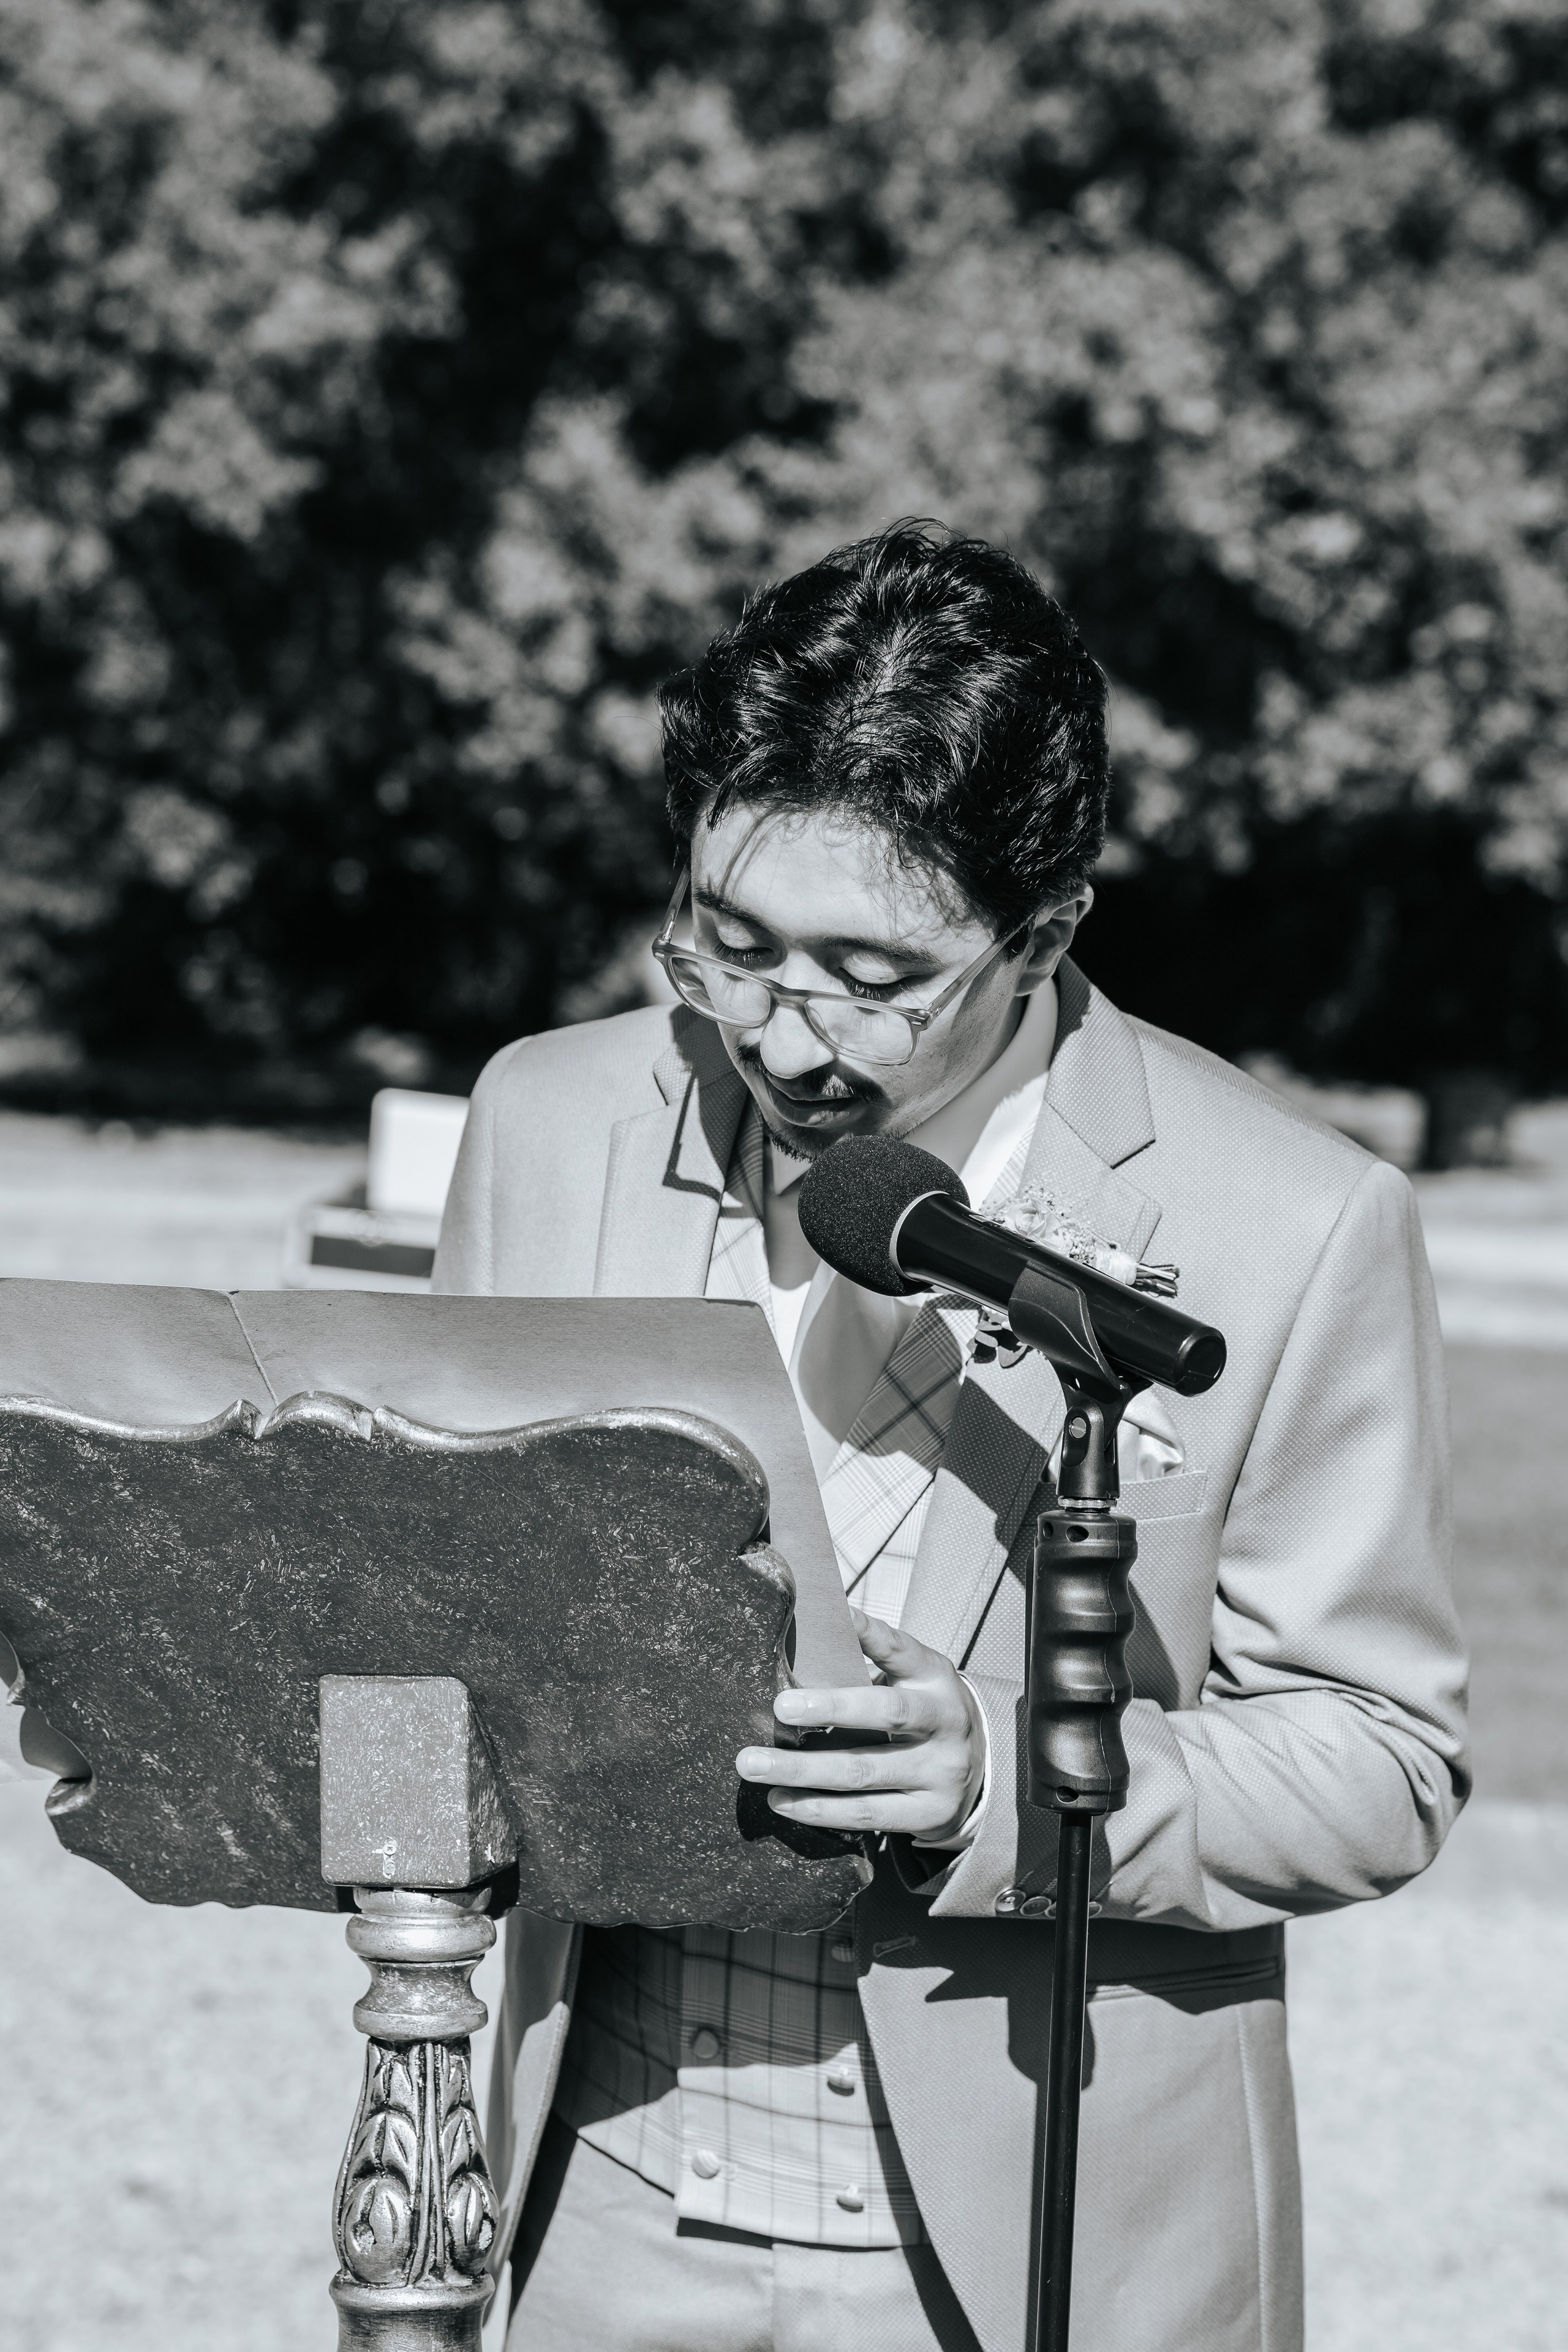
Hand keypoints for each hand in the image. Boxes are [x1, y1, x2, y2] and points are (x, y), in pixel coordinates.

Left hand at [735, 1609, 985, 1845]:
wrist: (981, 1769)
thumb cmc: (923, 1710)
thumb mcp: (911, 1677)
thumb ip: (869, 1659)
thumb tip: (807, 1630)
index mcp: (935, 1678)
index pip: (902, 1650)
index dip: (869, 1633)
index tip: (830, 1618)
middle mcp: (944, 1723)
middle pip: (887, 1714)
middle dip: (830, 1709)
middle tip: (779, 1706)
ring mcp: (940, 1774)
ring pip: (864, 1773)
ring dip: (803, 1770)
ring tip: (754, 1764)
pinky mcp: (927, 1815)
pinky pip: (865, 1815)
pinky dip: (819, 1810)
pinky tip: (782, 1801)